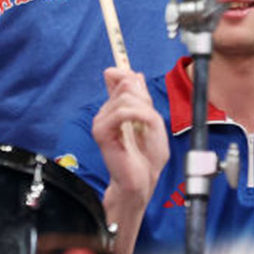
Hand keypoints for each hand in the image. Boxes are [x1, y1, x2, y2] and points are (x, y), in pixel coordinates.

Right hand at [92, 67, 168, 199]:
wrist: (142, 180)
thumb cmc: (148, 156)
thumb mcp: (152, 120)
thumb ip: (142, 98)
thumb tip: (133, 74)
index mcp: (117, 109)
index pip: (118, 78)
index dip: (128, 74)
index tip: (138, 80)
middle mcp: (106, 113)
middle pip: (126, 85)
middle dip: (144, 98)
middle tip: (150, 119)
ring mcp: (101, 121)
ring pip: (125, 98)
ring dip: (143, 110)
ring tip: (147, 128)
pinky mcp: (101, 132)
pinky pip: (122, 112)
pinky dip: (138, 116)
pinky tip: (142, 127)